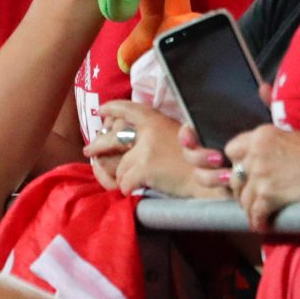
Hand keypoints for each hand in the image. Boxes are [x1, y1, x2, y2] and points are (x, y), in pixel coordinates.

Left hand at [89, 101, 217, 195]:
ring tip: (130, 181)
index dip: (113, 107)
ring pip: (118, 166)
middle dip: (97, 146)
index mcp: (157, 120)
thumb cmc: (198, 159)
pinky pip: (124, 182)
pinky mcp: (145, 168)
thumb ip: (155, 135)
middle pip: (112, 138)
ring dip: (122, 176)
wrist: (210, 176)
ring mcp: (145, 150)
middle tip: (89, 151)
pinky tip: (133, 191)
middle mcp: (149, 132)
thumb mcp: (179, 135)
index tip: (101, 110)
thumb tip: (131, 142)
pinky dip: (127, 189)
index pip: (129, 108)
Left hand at [214, 125, 299, 229]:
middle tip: (250, 196)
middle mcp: (256, 153)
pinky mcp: (267, 195)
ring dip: (248, 207)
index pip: (232, 150)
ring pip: (242, 197)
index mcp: (261, 136)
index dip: (237, 163)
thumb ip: (270, 145)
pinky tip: (262, 225)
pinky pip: (255, 212)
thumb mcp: (291, 137)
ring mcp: (260, 174)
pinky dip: (257, 221)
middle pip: (234, 176)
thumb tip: (260, 156)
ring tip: (256, 214)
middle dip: (241, 188)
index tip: (244, 172)